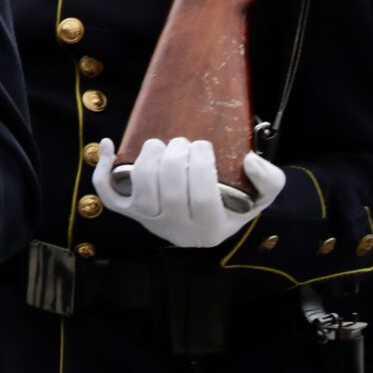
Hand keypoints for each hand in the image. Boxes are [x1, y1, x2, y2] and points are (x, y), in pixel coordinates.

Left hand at [92, 137, 283, 248]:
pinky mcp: (129, 211)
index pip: (203, 197)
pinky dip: (103, 169)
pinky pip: (108, 194)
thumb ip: (269, 180)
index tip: (205, 146)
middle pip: (170, 189)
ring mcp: (150, 221)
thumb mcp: (261, 197)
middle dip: (176, 156)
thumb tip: (250, 161)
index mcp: (210, 229)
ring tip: (161, 144)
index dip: (202, 167)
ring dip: (148, 158)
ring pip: (141, 187)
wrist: (207, 222)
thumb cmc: (233, 204)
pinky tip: (110, 145)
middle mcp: (177, 230)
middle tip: (184, 142)